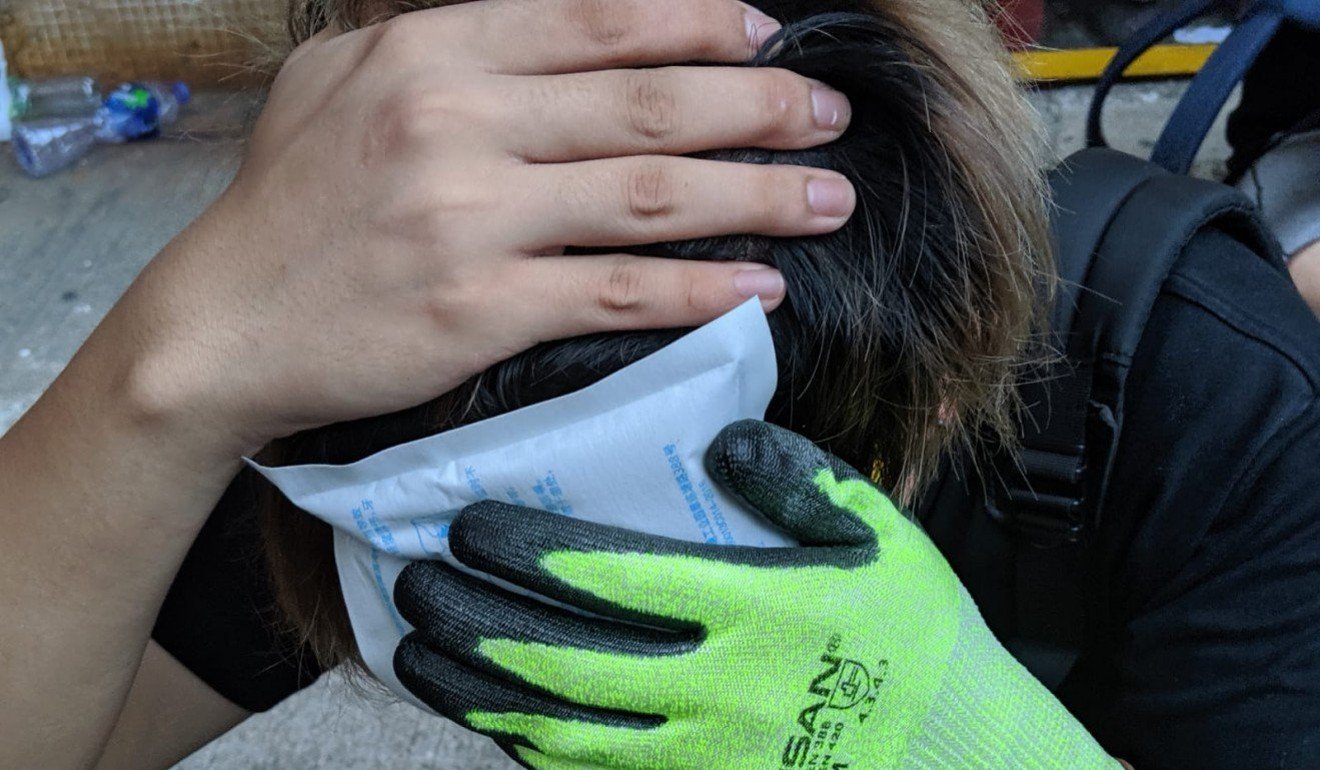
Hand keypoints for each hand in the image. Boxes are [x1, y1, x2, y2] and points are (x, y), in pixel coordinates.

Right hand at [118, 0, 854, 454]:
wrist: (222, 324)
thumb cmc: (287, 203)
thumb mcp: (339, 82)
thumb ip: (437, 41)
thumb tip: (545, 29)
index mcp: (431, 55)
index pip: (595, 24)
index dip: (694, 23)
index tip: (762, 33)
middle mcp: (458, 124)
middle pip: (647, 104)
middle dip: (757, 104)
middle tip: (825, 113)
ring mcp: (472, 220)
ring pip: (649, 195)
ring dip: (756, 195)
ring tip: (827, 196)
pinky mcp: (481, 309)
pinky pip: (616, 293)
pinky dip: (698, 289)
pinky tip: (757, 288)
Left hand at [392, 421, 1118, 768]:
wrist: (956, 757)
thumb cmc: (920, 640)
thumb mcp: (877, 536)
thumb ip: (797, 480)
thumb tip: (722, 440)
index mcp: (751, 610)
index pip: (609, 578)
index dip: (526, 552)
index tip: (471, 525)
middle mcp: (710, 689)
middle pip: (558, 656)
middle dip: (474, 618)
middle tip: (418, 582)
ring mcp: (697, 756)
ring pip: (556, 727)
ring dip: (476, 689)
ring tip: (418, 652)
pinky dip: (524, 748)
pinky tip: (488, 719)